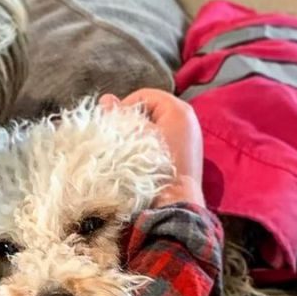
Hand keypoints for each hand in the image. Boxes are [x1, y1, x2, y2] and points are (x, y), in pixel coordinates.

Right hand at [102, 90, 205, 207]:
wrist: (174, 200)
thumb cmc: (153, 164)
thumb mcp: (133, 136)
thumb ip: (119, 115)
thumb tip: (106, 99)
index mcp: (178, 109)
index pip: (144, 95)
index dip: (125, 107)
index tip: (114, 125)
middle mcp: (188, 118)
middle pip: (152, 109)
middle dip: (134, 120)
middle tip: (120, 135)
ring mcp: (191, 136)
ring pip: (159, 124)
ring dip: (143, 132)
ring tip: (130, 147)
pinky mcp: (189, 152)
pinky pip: (166, 138)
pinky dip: (153, 143)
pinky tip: (144, 157)